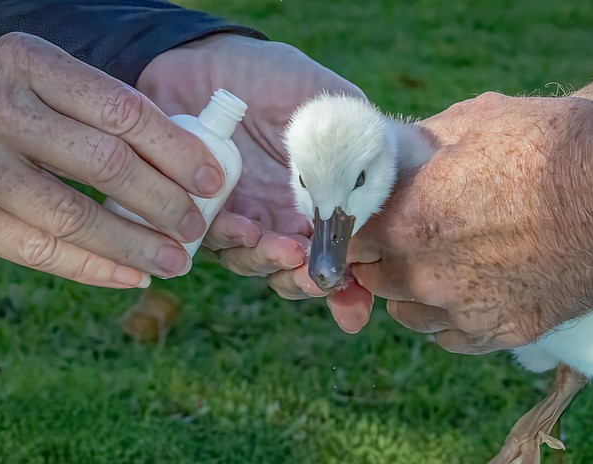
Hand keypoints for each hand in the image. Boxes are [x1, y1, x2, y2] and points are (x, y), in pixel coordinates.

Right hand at [0, 33, 223, 286]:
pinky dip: (90, 269)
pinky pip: (35, 249)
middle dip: (163, 202)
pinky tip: (130, 277)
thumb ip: (104, 112)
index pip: (123, 111)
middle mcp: (2, 108)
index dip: (176, 151)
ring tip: (174, 262)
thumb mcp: (49, 82)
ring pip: (71, 216)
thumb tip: (189, 164)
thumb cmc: (15, 101)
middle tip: (194, 227)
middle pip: (104, 164)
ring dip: (133, 246)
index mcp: (31, 64)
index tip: (212, 181)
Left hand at [137, 33, 372, 331]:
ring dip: (268, 263)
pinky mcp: (202, 205)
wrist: (210, 54)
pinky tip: (242, 225)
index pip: (332, 253)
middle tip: (308, 269)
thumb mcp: (334, 103)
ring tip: (278, 246)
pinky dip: (230, 241)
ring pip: (252, 262)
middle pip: (291, 272)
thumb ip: (362, 138)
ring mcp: (241, 214)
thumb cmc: (278, 77)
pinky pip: (211, 237)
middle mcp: (281, 217)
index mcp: (318, 201)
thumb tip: (389, 175)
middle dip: (301, 280)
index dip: (342, 279)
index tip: (347, 278)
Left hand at [352, 62, 592, 353]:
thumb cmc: (563, 145)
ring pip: (410, 315)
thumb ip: (421, 145)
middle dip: (380, 255)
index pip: (346, 235)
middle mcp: (432, 276)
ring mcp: (473, 312)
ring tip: (440, 262)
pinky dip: (451, 320)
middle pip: (374, 278)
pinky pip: (456, 339)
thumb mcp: (480, 119)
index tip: (363, 214)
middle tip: (402, 234)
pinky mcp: (512, 333)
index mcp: (413, 219)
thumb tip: (395, 153)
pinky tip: (468, 292)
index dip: (350, 223)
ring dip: (412, 291)